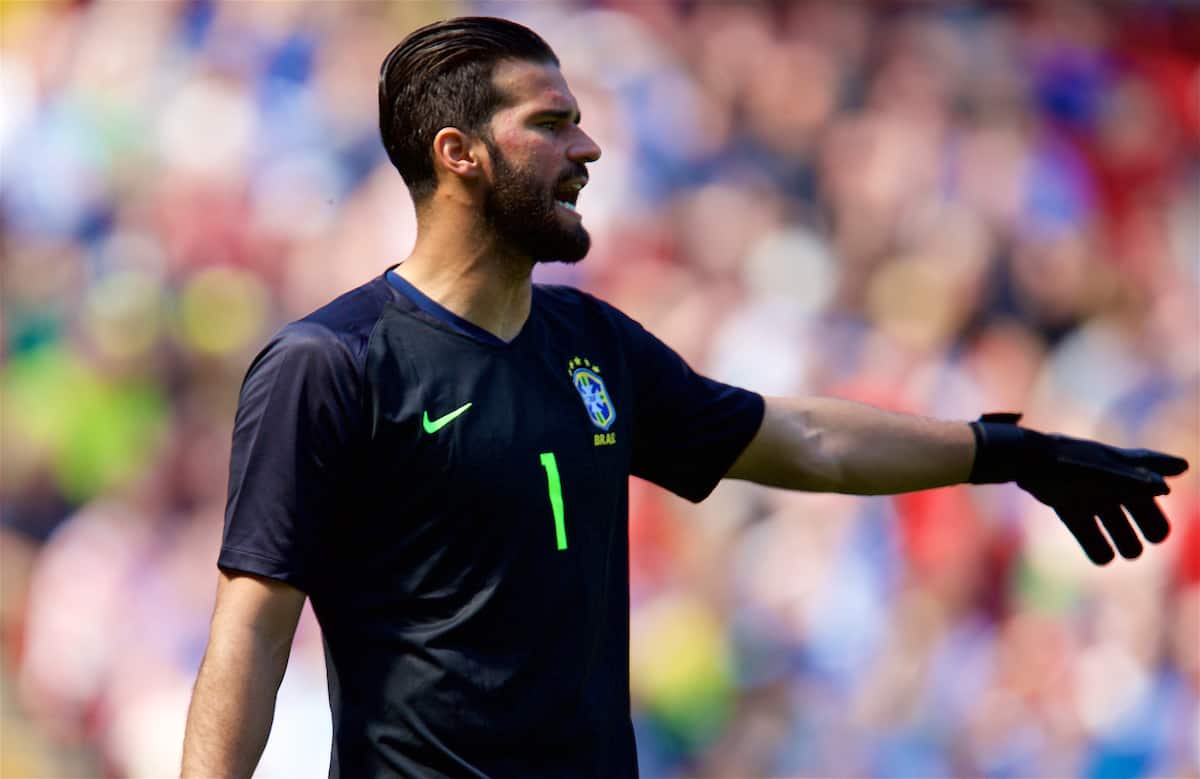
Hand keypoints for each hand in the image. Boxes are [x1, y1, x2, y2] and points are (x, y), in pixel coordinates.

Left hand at [969, 413, 1188, 564]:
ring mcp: (1084, 491)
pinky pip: (1084, 526)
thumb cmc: (1066, 463)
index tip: (1181, 467)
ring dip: (1122, 535)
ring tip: (1131, 553)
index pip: (1147, 464)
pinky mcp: (1065, 503)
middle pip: (1133, 502)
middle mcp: (1103, 477)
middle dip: (1146, 519)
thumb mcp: (1103, 472)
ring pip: (1111, 518)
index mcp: (1116, 463)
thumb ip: (1133, 480)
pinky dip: (1094, 542)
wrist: (1022, 461)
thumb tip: (1164, 488)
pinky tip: (1103, 559)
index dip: (1163, 466)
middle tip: (1156, 539)